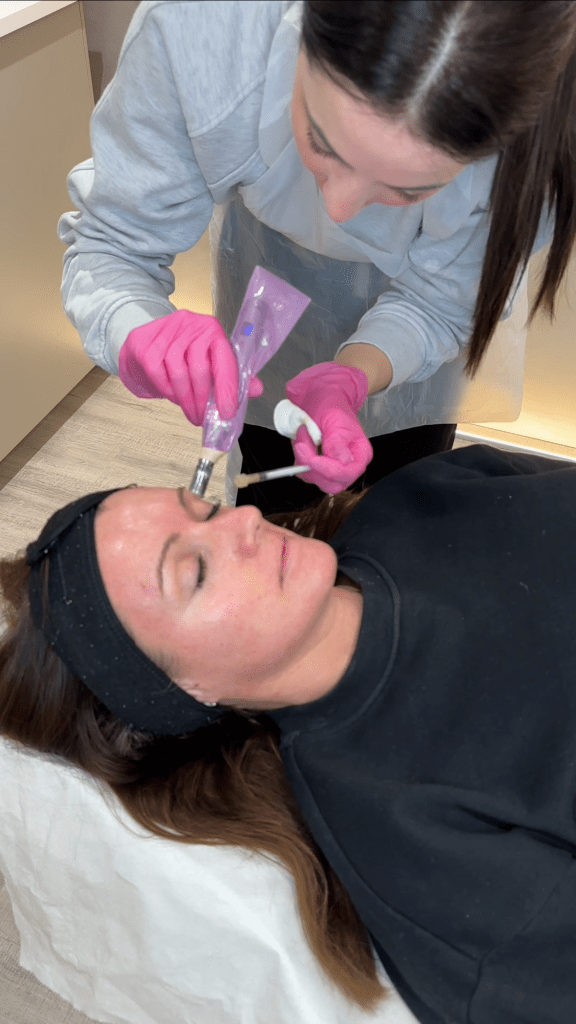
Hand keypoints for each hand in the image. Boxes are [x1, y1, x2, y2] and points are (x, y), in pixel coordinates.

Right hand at [119, 310, 261, 425]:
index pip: (224, 358)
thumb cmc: (182, 356)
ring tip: (190, 411)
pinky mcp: (144, 342)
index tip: (226, 412)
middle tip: (202, 418)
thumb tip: (257, 389)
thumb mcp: (210, 362)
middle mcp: (190, 324)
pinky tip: (172, 396)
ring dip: (185, 398)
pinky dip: (166, 390)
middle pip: (199, 367)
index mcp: (212, 330)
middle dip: (202, 400)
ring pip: (178, 371)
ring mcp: (165, 331)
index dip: (226, 388)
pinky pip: (157, 372)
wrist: (145, 345)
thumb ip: (232, 376)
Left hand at [286, 362, 372, 493]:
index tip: (310, 458)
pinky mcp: (320, 468)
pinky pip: (307, 473)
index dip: (327, 469)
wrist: (321, 399)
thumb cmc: (331, 405)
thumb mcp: (334, 420)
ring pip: (316, 479)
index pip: (347, 472)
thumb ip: (337, 442)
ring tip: (304, 435)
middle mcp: (350, 465)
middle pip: (332, 483)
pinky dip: (299, 459)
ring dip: (303, 460)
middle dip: (312, 467)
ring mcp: (334, 468)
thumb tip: (344, 462)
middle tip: (302, 444)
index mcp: (360, 453)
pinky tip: (303, 442)